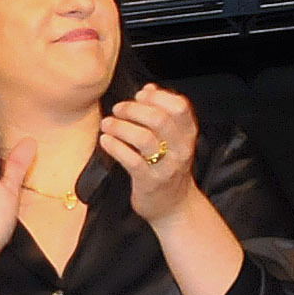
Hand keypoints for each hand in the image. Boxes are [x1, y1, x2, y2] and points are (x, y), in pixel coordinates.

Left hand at [101, 83, 201, 225]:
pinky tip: (105, 141)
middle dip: (133, 110)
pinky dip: (115, 147)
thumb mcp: (172, 139)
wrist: (173, 206)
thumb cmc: (167, 166)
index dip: (157, 96)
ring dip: (121, 127)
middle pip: (159, 119)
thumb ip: (162, 112)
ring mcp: (166, 167)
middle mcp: (181, 149)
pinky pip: (131, 160)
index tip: (139, 95)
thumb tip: (148, 88)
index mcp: (188, 134)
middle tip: (117, 109)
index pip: (179, 106)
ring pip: (144, 138)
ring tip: (107, 124)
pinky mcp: (150, 182)